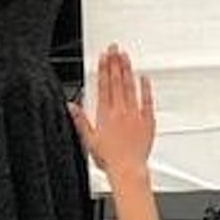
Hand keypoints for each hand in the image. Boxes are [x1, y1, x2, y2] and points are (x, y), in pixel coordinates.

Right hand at [69, 45, 154, 183]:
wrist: (128, 169)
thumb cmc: (109, 159)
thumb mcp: (88, 140)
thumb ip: (80, 120)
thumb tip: (71, 106)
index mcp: (105, 114)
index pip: (103, 85)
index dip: (103, 69)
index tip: (103, 57)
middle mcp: (120, 111)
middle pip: (117, 81)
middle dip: (115, 63)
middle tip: (114, 49)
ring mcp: (135, 114)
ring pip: (130, 87)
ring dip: (127, 70)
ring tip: (126, 56)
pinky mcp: (147, 120)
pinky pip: (147, 101)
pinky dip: (146, 88)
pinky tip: (144, 77)